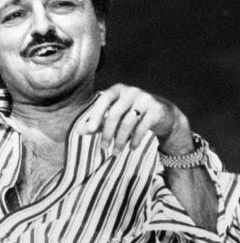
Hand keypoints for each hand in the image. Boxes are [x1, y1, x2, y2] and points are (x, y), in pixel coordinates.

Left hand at [78, 84, 192, 155]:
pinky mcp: (157, 110)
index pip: (104, 99)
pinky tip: (131, 148)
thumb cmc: (131, 114)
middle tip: (104, 148)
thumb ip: (97, 122)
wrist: (162, 114)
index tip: (90, 130)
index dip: (96, 114)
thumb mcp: (114, 116)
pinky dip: (135, 140)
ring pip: (128, 122)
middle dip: (108, 133)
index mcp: (118, 90)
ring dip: (120, 140)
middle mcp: (131, 91)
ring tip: (116, 152)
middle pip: (115, 114)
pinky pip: (143, 127)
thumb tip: (79, 131)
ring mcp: (145, 99)